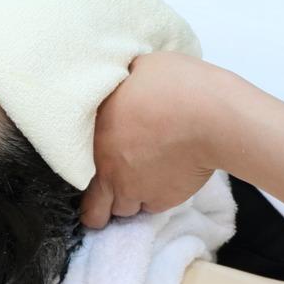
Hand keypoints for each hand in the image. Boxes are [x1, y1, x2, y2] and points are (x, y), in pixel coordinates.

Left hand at [81, 52, 221, 227]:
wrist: (211, 116)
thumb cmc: (173, 86)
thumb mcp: (134, 71)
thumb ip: (119, 87)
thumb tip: (119, 78)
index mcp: (93, 140)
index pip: (72, 172)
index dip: (81, 175)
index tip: (90, 170)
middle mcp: (108, 172)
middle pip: (94, 212)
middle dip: (100, 206)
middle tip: (110, 192)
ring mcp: (135, 191)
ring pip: (123, 211)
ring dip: (129, 200)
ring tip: (141, 180)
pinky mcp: (163, 200)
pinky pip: (152, 207)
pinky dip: (155, 198)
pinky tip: (165, 179)